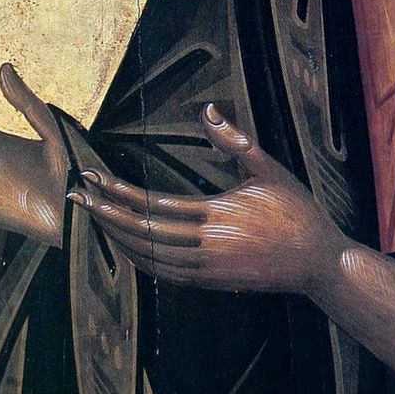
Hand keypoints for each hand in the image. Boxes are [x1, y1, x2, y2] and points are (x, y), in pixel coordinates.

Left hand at [68, 103, 346, 293]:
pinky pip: (163, 274)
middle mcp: (205, 246)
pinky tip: (125, 245)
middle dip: (105, 212)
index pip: (153, 204)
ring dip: (115, 236)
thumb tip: (207, 111)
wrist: (317, 263)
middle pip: (141, 231)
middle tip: (77, 195)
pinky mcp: (210, 282)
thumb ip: (236, 141)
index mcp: (217, 214)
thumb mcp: (270, 169)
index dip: (119, 191)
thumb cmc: (297, 211)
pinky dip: (138, 259)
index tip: (94, 178)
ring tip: (93, 216)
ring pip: (147, 256)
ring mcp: (205, 269)